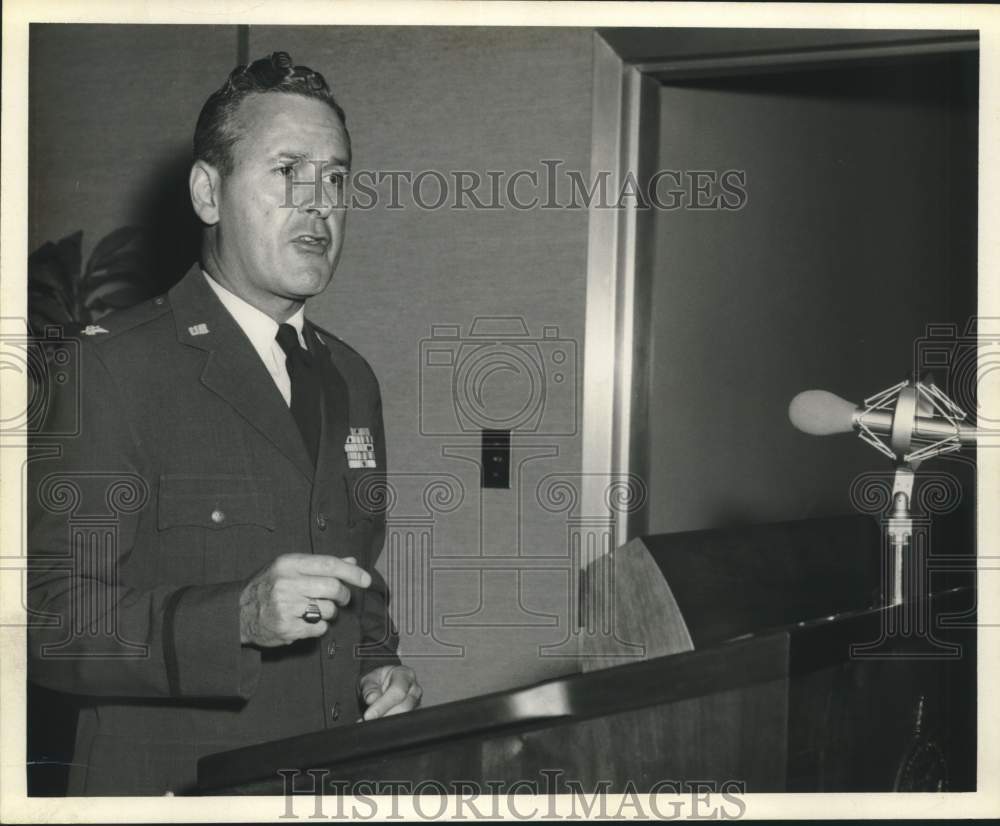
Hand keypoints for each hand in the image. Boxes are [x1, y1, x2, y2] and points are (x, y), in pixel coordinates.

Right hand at [239, 553, 370, 646]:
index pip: (329, 564)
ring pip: (329, 610)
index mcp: (288, 564)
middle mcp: (286, 583)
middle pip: (333, 588)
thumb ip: (320, 565)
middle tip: (342, 598)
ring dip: (330, 612)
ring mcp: (285, 607)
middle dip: (344, 595)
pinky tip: (306, 621)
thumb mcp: (289, 568)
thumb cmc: (269, 587)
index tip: (366, 580)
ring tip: (316, 610)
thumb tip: (352, 562)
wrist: (238, 613)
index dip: (352, 573)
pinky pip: (320, 628)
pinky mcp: (286, 628)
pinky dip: (319, 626)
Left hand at [358, 665, 421, 719]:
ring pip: (405, 717)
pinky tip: (378, 725)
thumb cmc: (379, 680)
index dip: (383, 705)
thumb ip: (370, 688)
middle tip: (369, 722)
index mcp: (405, 674)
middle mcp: (414, 689)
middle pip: (404, 707)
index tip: (368, 715)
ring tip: (371, 723)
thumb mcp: (370, 679)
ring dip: (387, 723)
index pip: (398, 691)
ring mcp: (417, 703)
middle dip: (385, 716)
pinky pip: (403, 723)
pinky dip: (389, 726)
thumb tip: (372, 699)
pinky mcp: (414, 714)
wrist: (384, 683)